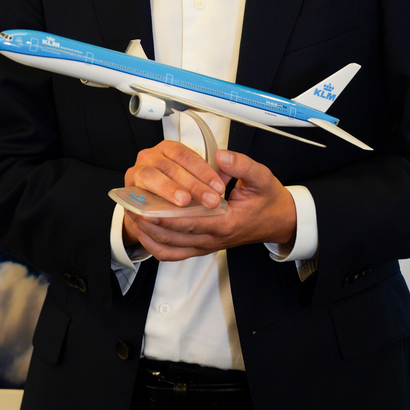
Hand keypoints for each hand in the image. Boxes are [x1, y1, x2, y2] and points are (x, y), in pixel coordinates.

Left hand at [123, 149, 297, 260]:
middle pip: (175, 239)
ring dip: (149, 236)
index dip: (167, 217)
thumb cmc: (267, 199)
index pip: (191, 223)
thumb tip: (221, 156)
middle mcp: (215, 239)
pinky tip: (145, 232)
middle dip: (150, 225)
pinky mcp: (203, 247)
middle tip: (131, 209)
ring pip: (171, 249)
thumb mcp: (261, 177)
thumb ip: (241, 165)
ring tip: (132, 218)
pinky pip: (175, 253)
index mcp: (227, 223)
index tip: (147, 208)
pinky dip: (157, 246)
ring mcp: (208, 246)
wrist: (278, 221)